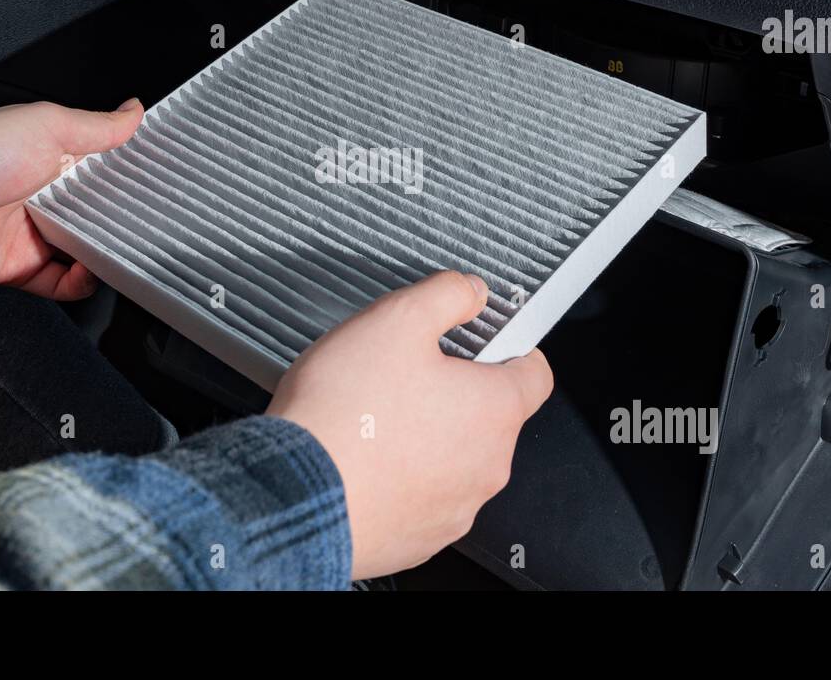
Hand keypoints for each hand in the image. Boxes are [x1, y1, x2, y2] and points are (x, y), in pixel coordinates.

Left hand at [0, 99, 143, 298]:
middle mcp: (47, 196)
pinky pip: (61, 285)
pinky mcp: (19, 268)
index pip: (108, 170)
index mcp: (57, 158)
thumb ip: (97, 126)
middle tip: (153, 228)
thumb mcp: (47, 126)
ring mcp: (34, 234)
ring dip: (107, 257)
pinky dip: (81, 285)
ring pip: (87, 253)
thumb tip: (136, 110)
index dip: (135, 178)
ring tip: (123, 254)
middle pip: (102, 216)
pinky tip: (89, 273)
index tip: (164, 185)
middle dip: (127, 223)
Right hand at [266, 271, 553, 579]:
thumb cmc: (345, 415)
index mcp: (494, 410)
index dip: (509, 348)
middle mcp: (487, 467)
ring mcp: (455, 509)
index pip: (536, 373)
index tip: (481, 340)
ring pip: (454, 459)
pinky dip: (401, 478)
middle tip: (404, 375)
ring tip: (374, 419)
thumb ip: (445, 295)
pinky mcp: (419, 539)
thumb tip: (470, 291)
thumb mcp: (395, 320)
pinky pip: (422, 497)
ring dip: (426, 438)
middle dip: (455, 393)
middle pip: (490, 416)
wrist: (295, 496)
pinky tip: (362, 459)